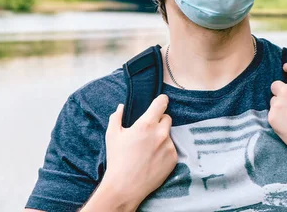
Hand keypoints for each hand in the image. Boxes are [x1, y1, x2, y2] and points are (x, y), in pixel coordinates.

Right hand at [98, 94, 177, 209]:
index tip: (161, 101)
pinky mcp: (173, 158)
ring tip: (148, 150)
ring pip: (169, 134)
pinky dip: (164, 150)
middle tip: (148, 132)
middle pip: (167, 118)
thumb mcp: (112, 135)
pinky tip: (153, 159)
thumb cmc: (117, 160)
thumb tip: (121, 107)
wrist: (125, 186)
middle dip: (159, 121)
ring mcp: (169, 146)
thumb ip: (117, 117)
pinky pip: (171, 148)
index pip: (161, 103)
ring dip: (161, 137)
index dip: (162, 100)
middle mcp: (161, 133)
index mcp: (146, 124)